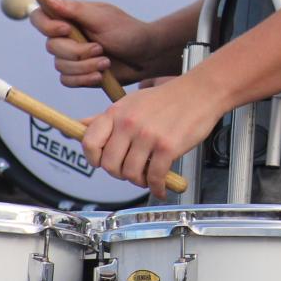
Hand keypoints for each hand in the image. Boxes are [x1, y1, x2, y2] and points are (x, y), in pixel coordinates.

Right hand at [30, 0, 154, 86]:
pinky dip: (84, 79)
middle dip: (77, 51)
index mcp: (70, 18)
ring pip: (60, 66)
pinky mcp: (78, 74)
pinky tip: (100, 75)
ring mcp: (72, 56)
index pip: (40, 18)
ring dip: (84, 66)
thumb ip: (75, 10)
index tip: (66, 29)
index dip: (47, 26)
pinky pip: (67, 80)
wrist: (146, 56)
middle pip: (51, 46)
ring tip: (106, 62)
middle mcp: (67, 36)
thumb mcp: (103, 18)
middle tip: (100, 48)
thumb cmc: (128, 32)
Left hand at [81, 75, 221, 198]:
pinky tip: (160, 188)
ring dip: (139, 181)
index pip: (89, 142)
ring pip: (131, 174)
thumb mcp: (131, 102)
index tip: (100, 162)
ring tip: (147, 176)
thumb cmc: (168, 98)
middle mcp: (129, 124)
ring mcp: (148, 136)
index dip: (93, 158)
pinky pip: (155, 177)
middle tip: (130, 171)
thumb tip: (79, 126)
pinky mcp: (167, 147)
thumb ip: (106, 118)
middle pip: (110, 164)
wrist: (201, 92)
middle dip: (119, 173)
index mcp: (117, 112)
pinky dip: (157, 188)